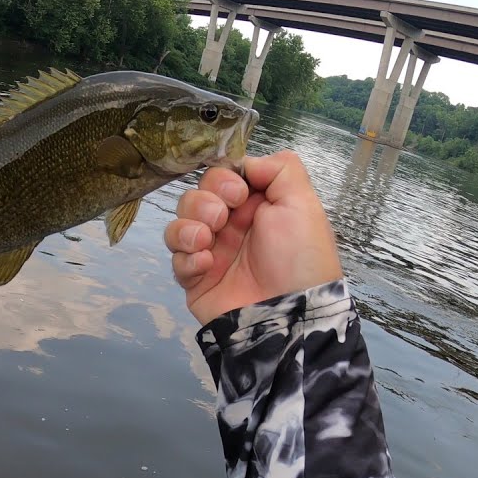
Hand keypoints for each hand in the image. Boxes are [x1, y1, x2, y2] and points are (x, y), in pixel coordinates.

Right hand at [165, 151, 343, 325]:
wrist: (291, 314)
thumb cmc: (300, 256)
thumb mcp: (303, 203)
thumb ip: (279, 169)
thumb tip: (246, 162)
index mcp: (255, 206)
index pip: (221, 177)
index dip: (222, 179)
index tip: (238, 193)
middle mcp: (231, 227)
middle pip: (195, 197)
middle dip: (204, 202)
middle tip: (222, 218)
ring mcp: (211, 253)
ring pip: (178, 225)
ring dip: (188, 227)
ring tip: (207, 241)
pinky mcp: (196, 280)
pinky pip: (175, 260)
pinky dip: (186, 258)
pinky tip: (206, 265)